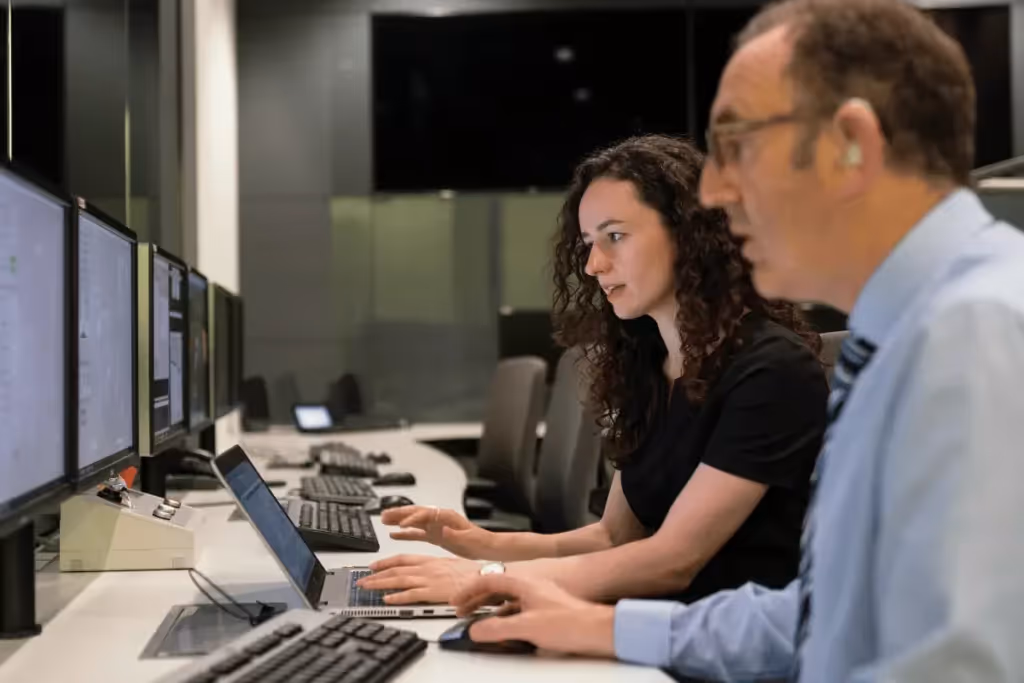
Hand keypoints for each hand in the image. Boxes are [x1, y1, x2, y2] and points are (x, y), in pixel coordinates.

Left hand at [357, 555, 480, 604]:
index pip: (402, 559)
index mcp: (431, 560)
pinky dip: (397, 597)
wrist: (485, 577)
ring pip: (398, 580)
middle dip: (376, 575)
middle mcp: (427, 568)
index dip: (386, 562)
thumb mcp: (452, 564)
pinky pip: (410, 595)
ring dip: (380, 584)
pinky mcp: (433, 592)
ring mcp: (429, 580)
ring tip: (366, 589)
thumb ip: (437, 568)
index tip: (374, 566)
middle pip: (396, 570)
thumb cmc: (473, 573)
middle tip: (362, 580)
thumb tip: (429, 573)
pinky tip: (387, 600)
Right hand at [381, 506, 494, 558]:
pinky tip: (394, 534)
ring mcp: (436, 527)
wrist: (487, 547)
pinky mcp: (435, 536)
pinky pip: (416, 534)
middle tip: (384, 515)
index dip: (413, 518)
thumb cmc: (480, 541)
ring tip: (383, 520)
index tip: (402, 524)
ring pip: (413, 522)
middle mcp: (439, 519)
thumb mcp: (469, 537)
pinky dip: (405, 534)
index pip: (425, 514)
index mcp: (447, 517)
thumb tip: (444, 529)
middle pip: (415, 513)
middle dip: (399, 514)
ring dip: (398, 521)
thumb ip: (456, 533)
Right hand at [451, 575, 615, 657]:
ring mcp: (539, 599)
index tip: (456, 602)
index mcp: (523, 583)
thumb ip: (497, 629)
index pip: (488, 580)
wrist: (599, 630)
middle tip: (462, 611)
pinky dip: (504, 618)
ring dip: (489, 610)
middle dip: (476, 599)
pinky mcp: (546, 612)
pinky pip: (518, 611)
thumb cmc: (572, 621)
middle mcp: (530, 587)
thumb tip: (476, 630)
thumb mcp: (526, 627)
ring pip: (506, 601)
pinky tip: (504, 631)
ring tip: (478, 621)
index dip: (468, 591)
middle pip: (496, 589)